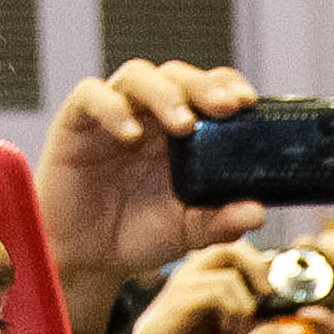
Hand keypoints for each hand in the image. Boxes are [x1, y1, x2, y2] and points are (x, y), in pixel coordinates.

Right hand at [38, 60, 270, 333]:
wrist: (88, 258)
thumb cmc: (139, 234)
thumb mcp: (188, 232)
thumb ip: (222, 222)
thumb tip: (257, 213)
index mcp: (183, 131)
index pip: (209, 89)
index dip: (228, 86)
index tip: (248, 103)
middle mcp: (150, 115)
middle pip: (178, 76)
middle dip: (204, 86)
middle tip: (226, 107)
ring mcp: (114, 114)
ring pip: (138, 75)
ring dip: (165, 93)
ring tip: (184, 125)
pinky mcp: (76, 122)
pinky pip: (91, 96)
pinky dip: (112, 108)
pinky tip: (130, 134)